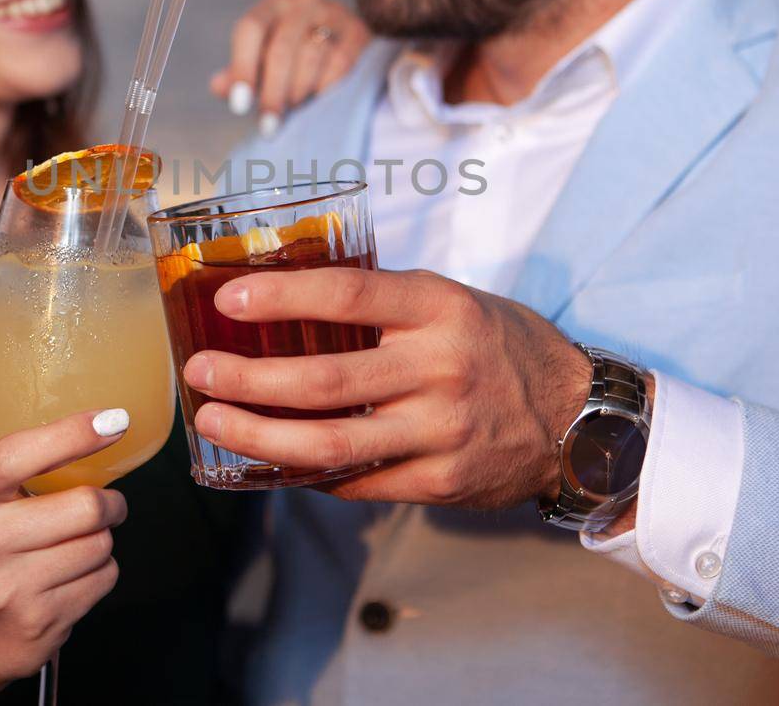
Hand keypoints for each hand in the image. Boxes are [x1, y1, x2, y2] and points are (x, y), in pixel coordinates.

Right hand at [0, 409, 127, 701]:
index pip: (15, 455)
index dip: (70, 434)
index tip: (115, 418)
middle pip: (82, 506)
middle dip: (108, 502)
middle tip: (103, 501)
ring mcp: (6, 590)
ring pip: (99, 544)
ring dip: (103, 539)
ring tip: (78, 541)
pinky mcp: (37, 627)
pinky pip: (103, 580)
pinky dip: (101, 573)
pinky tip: (72, 576)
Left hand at [180, 267, 592, 509]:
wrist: (579, 418)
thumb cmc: (501, 346)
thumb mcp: (453, 301)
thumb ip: (384, 303)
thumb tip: (287, 297)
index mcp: (440, 308)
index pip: (349, 296)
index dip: (282, 297)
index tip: (227, 299)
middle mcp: (441, 368)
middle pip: (326, 380)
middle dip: (249, 380)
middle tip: (199, 374)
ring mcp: (441, 431)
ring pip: (331, 443)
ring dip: (260, 436)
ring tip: (214, 424)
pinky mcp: (441, 481)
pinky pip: (356, 482)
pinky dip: (305, 472)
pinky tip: (269, 460)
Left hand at [210, 0, 370, 131]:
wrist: (345, 46)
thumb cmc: (293, 59)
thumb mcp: (263, 63)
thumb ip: (240, 75)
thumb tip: (219, 86)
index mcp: (272, 5)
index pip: (250, 29)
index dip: (242, 67)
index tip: (239, 105)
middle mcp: (303, 2)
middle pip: (281, 48)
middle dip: (272, 92)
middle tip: (269, 126)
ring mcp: (335, 13)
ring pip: (311, 56)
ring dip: (299, 91)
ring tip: (295, 111)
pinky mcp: (359, 32)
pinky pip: (340, 63)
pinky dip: (325, 88)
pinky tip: (318, 102)